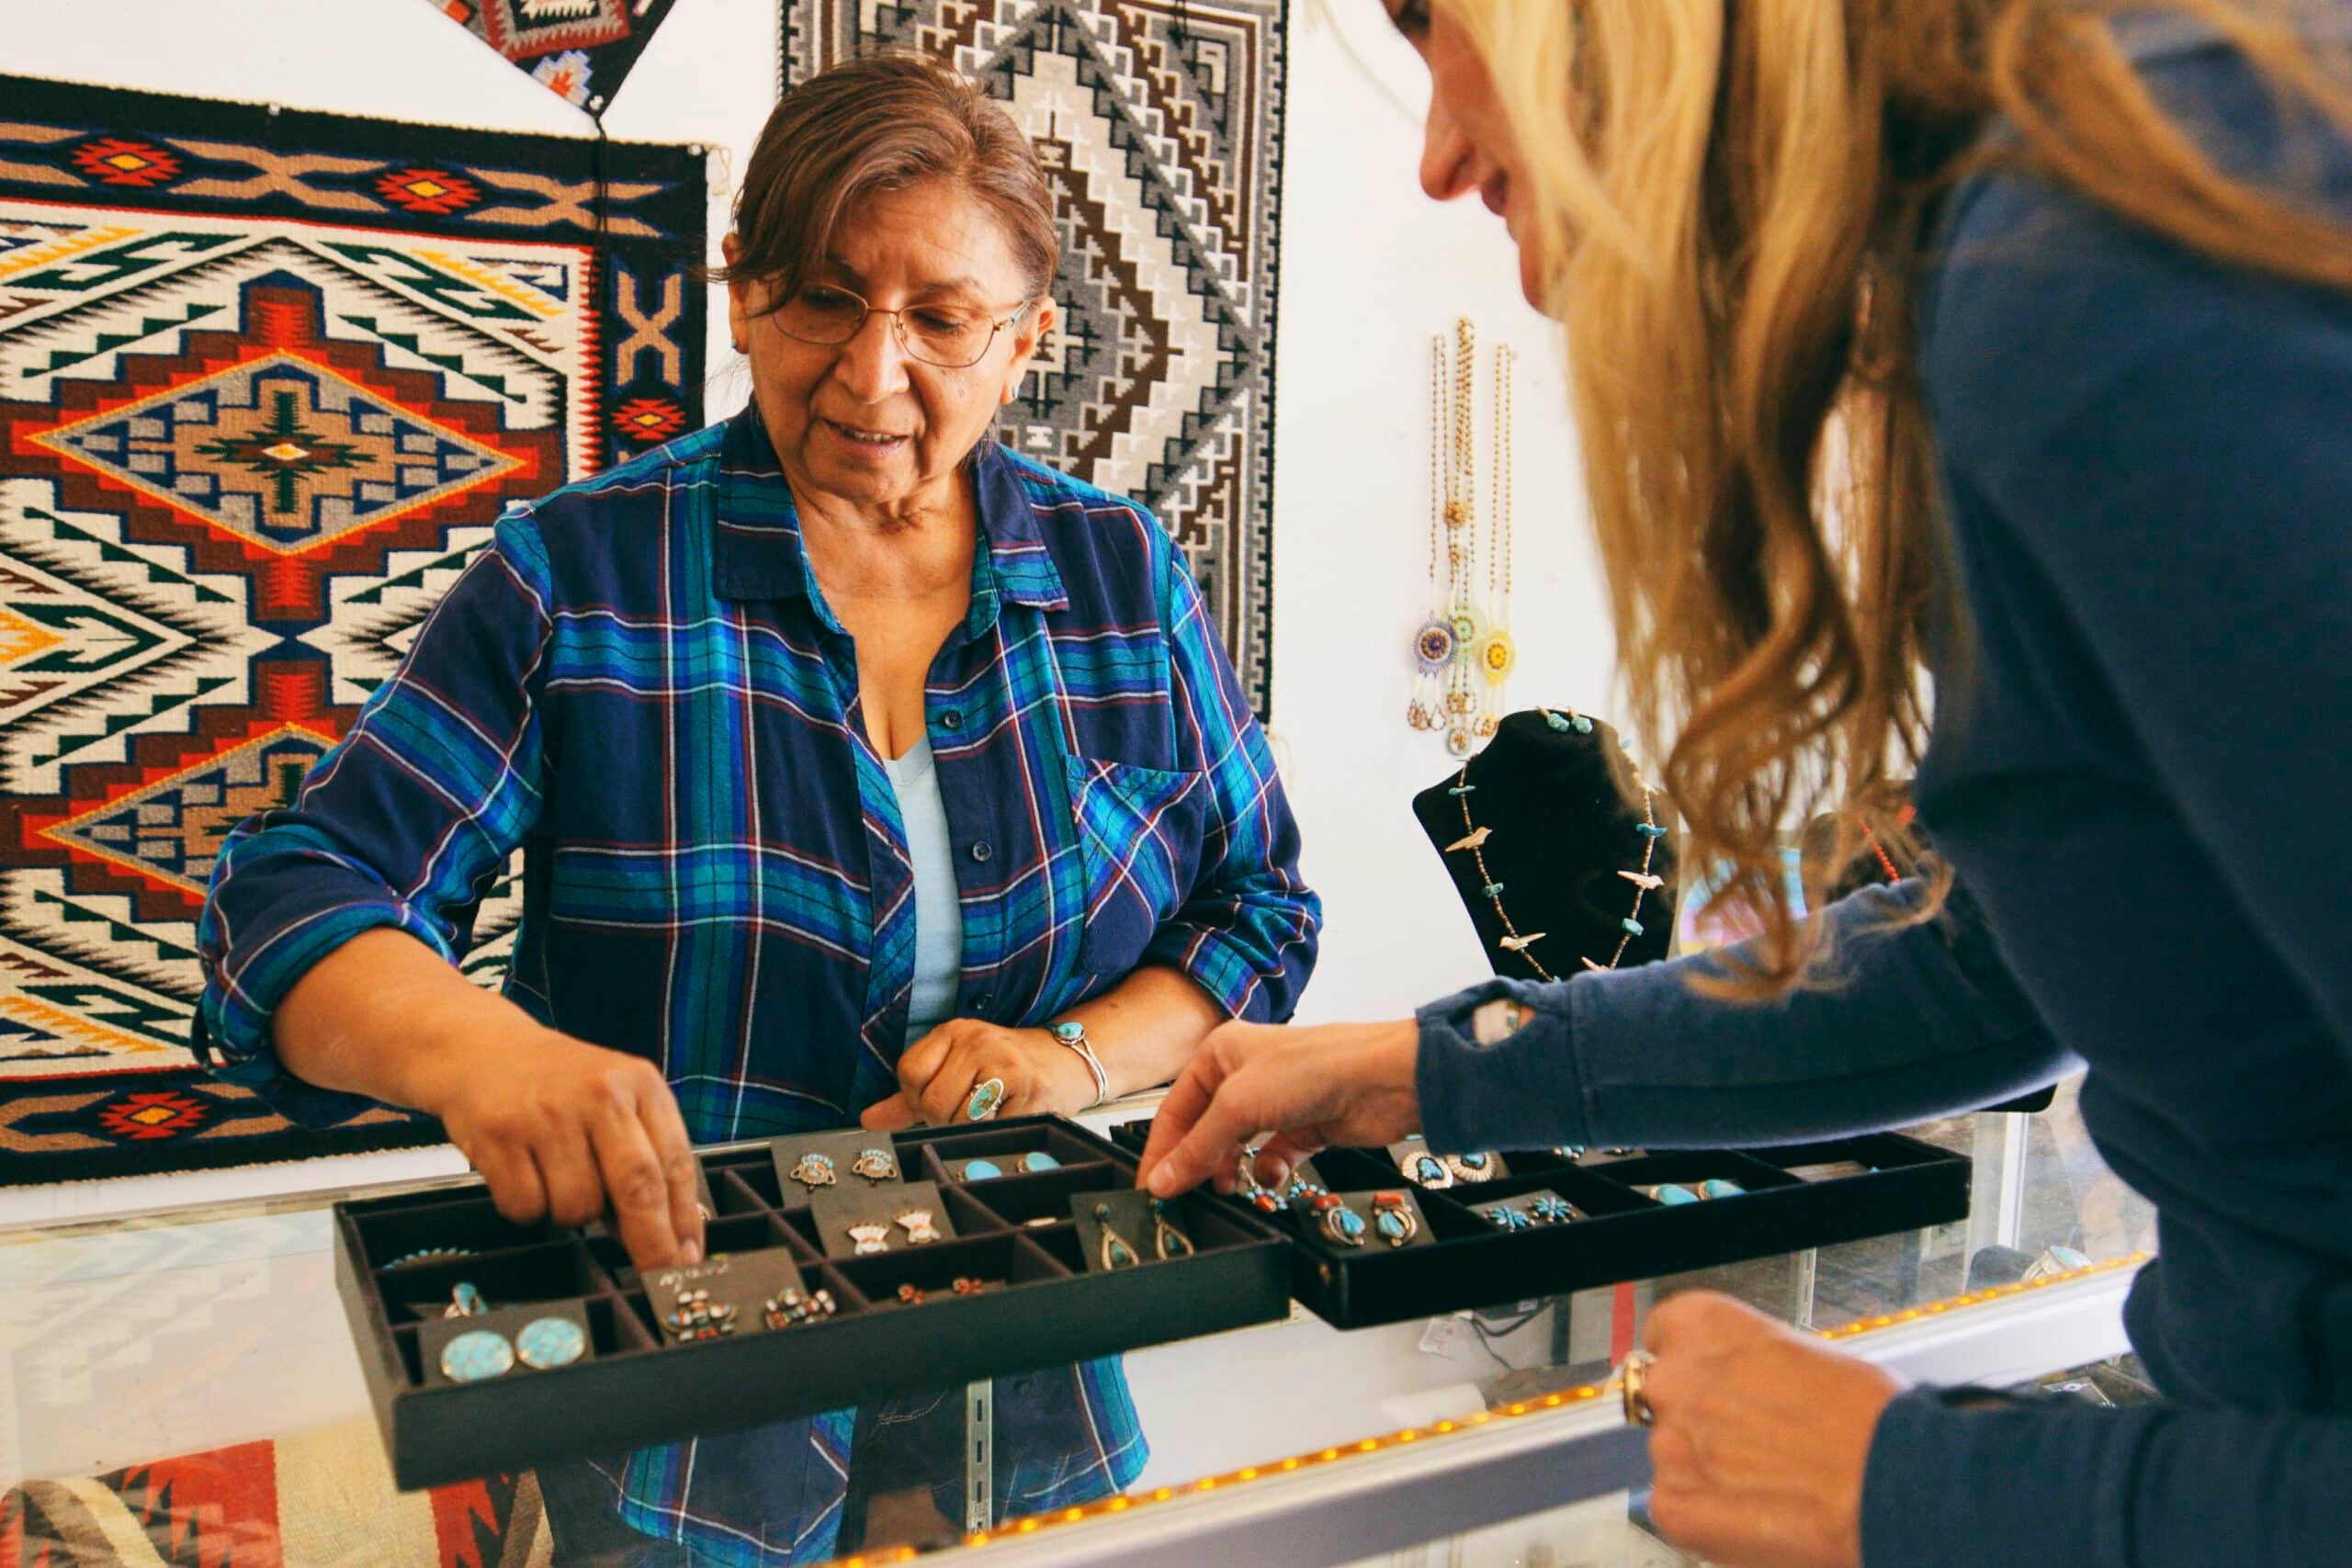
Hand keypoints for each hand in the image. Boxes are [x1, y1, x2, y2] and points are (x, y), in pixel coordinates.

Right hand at [415, 1027, 704, 1273]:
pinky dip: (527, 1208)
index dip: (684, 1220)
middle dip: (650, 1242)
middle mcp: (599, 1094)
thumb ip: (644, 1158)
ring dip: (571, 1214)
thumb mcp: (616, 1102)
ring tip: (558, 1176)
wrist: (482, 1050)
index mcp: (640, 1084)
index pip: (676, 1163)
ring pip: (577, 1208)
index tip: (687, 1260)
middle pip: (638, 1186)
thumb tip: (665, 1236)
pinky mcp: (500, 1134)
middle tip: (655, 1274)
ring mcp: (548, 1114)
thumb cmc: (558, 1085)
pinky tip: (524, 1172)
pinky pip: (527, 1208)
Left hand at [860, 1018, 1097, 1129]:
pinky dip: (997, 1130)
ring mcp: (1004, 1063)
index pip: (909, 1072)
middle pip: (933, 1102)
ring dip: (971, 1127)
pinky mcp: (1028, 1089)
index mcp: (954, 1031)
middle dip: (945, 1119)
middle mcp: (978, 1041)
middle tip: (968, 1109)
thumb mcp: (955, 1068)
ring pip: (960, 1119)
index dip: (916, 1098)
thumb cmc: (1003, 1068)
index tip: (936, 1098)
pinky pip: (992, 1127)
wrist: (1065, 1062)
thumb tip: (868, 1119)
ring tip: (990, 1110)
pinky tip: (1010, 1113)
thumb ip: (909, 1096)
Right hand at [1135, 1018, 1420, 1197]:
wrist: (1384, 1081)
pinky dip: (1270, 1171)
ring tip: (1225, 1187)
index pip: (1175, 1108)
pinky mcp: (1305, 1127)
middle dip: (1197, 1162)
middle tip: (1183, 1195)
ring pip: (1238, 1146)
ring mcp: (1278, 1103)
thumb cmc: (1316, 1067)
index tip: (1150, 1186)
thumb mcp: (1239, 1106)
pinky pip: (1273, 1158)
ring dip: (1231, 1169)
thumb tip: (1162, 1179)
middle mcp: (1246, 1075)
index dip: (1161, 1149)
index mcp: (1221, 1053)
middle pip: (1205, 1129)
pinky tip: (1273, 1175)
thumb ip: (1197, 1148)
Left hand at [1640, 1292, 1905, 1567]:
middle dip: (1702, 1417)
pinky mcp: (1674, 1504)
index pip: (1664, 1334)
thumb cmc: (1867, 1418)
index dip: (1693, 1363)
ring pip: (1673, 1454)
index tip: (1712, 1380)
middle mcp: (1676, 1378)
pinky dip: (1705, 1515)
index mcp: (1703, 1325)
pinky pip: (1675, 1506)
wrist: (1891, 1484)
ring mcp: (1670, 1444)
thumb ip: (1750, 1362)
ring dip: (1706, 1467)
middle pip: (1667, 1396)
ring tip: (1769, 1482)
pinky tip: (1754, 1512)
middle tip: (1755, 1442)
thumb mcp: (1803, 1353)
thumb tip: (1746, 1382)